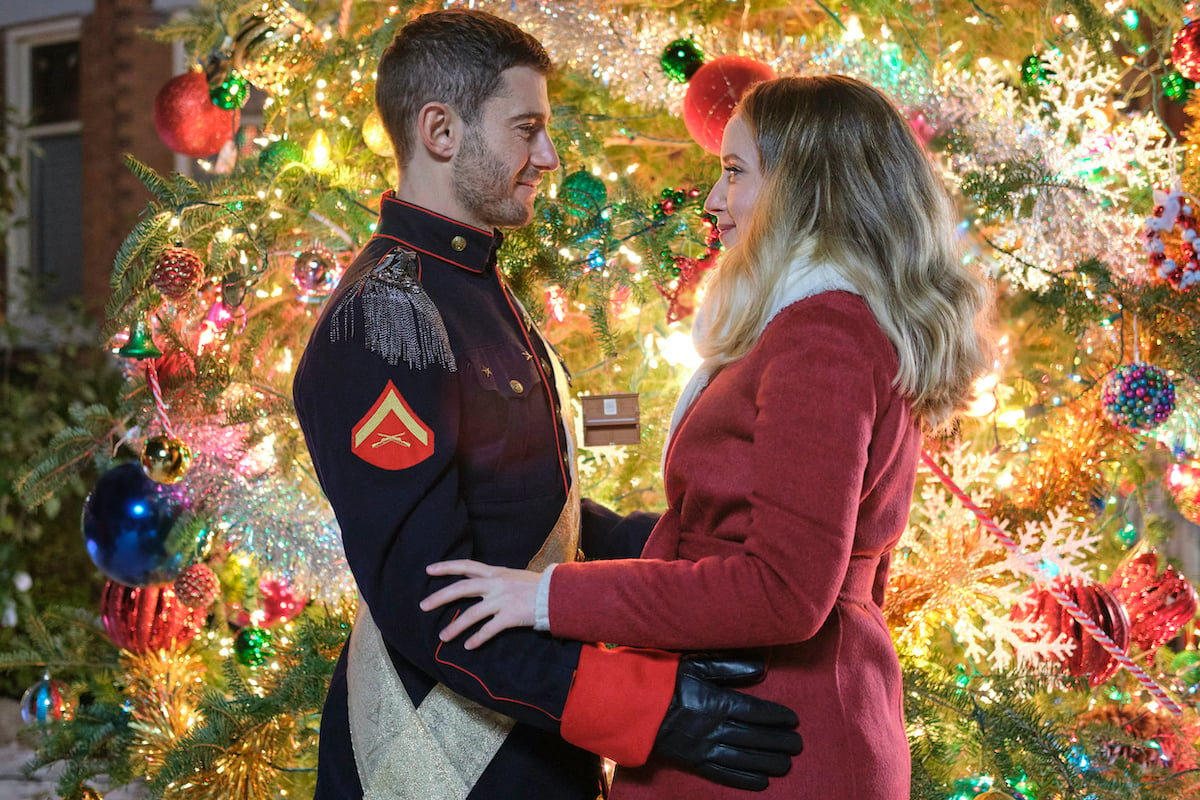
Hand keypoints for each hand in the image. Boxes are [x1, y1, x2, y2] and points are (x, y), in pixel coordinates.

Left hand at [420, 560, 541, 648]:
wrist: (558, 594)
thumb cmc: (538, 586)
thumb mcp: (514, 576)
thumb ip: (498, 580)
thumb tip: (483, 584)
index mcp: (496, 572)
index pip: (466, 566)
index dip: (446, 567)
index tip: (428, 570)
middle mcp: (496, 584)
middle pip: (461, 589)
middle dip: (440, 597)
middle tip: (423, 606)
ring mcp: (502, 600)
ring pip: (472, 614)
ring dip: (456, 626)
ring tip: (443, 636)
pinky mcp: (510, 616)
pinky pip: (489, 630)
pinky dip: (477, 639)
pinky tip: (468, 646)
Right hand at [653, 654, 801, 790]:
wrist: (627, 707)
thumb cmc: (660, 680)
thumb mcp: (693, 665)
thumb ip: (727, 666)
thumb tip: (760, 667)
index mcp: (715, 702)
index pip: (755, 711)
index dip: (776, 716)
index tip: (793, 720)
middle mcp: (712, 728)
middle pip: (753, 737)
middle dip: (778, 741)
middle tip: (798, 745)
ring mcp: (702, 748)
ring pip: (743, 758)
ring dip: (767, 762)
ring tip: (786, 764)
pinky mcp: (692, 761)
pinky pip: (722, 773)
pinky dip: (743, 778)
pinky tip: (760, 782)